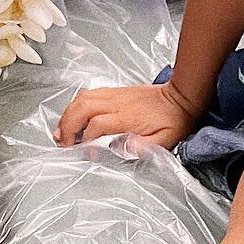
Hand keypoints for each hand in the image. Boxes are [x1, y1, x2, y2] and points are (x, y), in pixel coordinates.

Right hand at [56, 80, 201, 147]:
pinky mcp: (115, 91)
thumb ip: (143, 146)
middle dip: (68, 125)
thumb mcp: (165, 139)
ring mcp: (115, 94)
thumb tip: (119, 148)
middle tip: (63, 143)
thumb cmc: (174, 120)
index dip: (87, 139)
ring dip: (68, 114)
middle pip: (83, 107)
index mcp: (129, 116)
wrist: (181, 96)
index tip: (85, 152)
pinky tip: (73, 117)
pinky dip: (76, 105)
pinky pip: (89, 94)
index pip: (98, 124)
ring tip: (62, 132)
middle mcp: (118, 102)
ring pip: (83, 98)